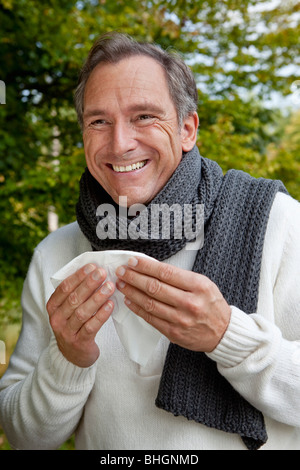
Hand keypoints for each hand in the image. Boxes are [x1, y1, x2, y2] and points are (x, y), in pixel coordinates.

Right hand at [47, 264, 114, 366]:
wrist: (72, 355)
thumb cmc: (74, 324)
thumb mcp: (68, 308)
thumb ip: (77, 292)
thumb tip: (94, 271)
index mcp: (53, 306)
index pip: (64, 288)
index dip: (78, 276)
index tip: (92, 266)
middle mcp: (57, 319)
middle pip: (73, 298)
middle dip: (89, 284)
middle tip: (103, 273)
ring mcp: (67, 332)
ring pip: (82, 312)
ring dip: (97, 298)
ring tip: (110, 287)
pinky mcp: (80, 343)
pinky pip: (91, 326)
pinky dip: (101, 314)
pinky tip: (111, 304)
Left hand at [115, 257, 230, 352]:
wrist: (222, 332)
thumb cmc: (212, 305)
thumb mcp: (203, 284)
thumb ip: (180, 277)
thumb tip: (152, 268)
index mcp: (198, 286)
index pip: (166, 272)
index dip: (146, 266)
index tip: (133, 262)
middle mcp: (189, 302)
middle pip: (154, 287)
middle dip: (134, 277)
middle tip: (122, 271)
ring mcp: (180, 319)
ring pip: (149, 303)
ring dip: (132, 292)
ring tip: (122, 284)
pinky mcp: (173, 332)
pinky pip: (150, 318)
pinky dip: (137, 308)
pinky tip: (129, 300)